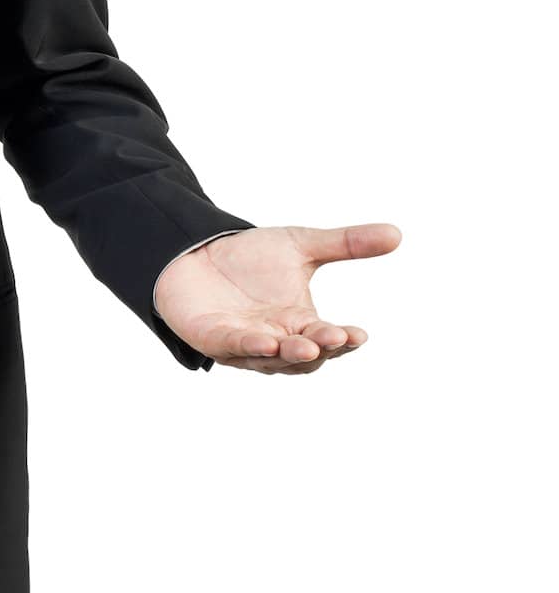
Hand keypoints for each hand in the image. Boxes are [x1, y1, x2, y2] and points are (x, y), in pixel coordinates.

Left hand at [154, 224, 400, 373]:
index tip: (360, 334)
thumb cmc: (248, 256)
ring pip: (272, 358)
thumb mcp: (300, 245)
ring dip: (289, 353)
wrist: (195, 249)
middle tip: (336, 337)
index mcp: (300, 322)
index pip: (329, 339)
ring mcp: (244, 343)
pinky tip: (265, 341)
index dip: (344, 339)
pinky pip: (233, 348)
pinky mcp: (212, 338)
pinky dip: (250, 346)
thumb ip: (346, 244)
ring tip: (308, 345)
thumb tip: (397, 234)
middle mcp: (276, 339)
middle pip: (305, 355)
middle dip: (321, 348)